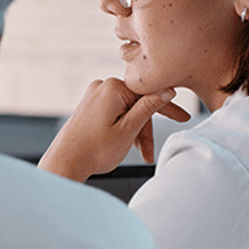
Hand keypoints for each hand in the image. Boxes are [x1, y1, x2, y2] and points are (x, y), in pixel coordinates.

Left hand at [38, 78, 190, 182]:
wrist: (64, 162)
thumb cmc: (93, 150)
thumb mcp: (129, 129)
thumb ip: (149, 107)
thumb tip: (168, 90)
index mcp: (113, 87)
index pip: (149, 94)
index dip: (168, 109)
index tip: (183, 118)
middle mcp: (102, 86)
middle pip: (138, 104)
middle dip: (146, 129)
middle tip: (150, 152)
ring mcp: (94, 95)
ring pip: (127, 111)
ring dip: (135, 131)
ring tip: (138, 154)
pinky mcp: (89, 106)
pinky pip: (115, 113)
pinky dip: (123, 128)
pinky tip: (126, 144)